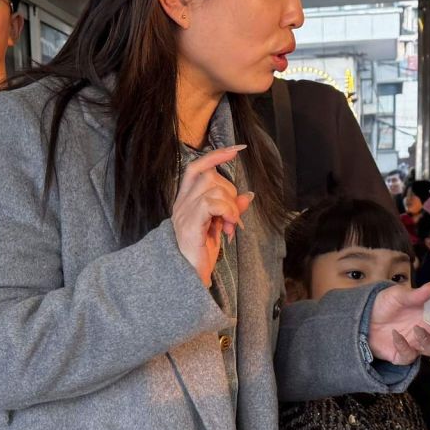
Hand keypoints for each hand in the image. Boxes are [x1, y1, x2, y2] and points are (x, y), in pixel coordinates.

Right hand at [171, 145, 251, 286]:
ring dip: (230, 205)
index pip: (197, 168)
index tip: (237, 150)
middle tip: (233, 217)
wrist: (187, 280)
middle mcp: (181, 204)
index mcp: (185, 202)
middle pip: (210, 177)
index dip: (216, 156)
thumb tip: (249, 195)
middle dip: (230, 192)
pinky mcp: (189, 225)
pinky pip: (211, 203)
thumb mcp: (220, 228)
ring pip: (213, 188)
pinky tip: (228, 227)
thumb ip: (232, 210)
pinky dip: (226, 211)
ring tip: (230, 226)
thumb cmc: (200, 255)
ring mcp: (183, 214)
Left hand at [366, 281, 429, 363]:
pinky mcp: (402, 355)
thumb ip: (417, 294)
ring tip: (417, 330)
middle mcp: (425, 332)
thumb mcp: (398, 295)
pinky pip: (409, 356)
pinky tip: (395, 336)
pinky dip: (404, 347)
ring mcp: (415, 344)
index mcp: (429, 317)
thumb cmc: (382, 304)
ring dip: (428, 342)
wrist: (362, 317)